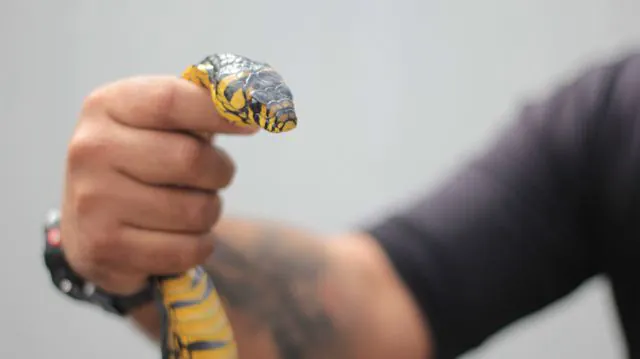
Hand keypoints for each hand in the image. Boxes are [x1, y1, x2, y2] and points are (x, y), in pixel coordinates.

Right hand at [61, 76, 257, 294]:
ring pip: (197, 210)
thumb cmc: (142, 162)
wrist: (91, 227)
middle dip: (220, 171)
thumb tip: (254, 101)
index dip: (220, 110)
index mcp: (105, 107)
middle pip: (191, 159)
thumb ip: (199, 106)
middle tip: (217, 174)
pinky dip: (199, 244)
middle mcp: (91, 150)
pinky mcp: (106, 247)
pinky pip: (188, 249)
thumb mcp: (157, 125)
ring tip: (188, 205)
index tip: (254, 121)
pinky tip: (178, 236)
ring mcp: (94, 201)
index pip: (171, 100)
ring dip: (210, 211)